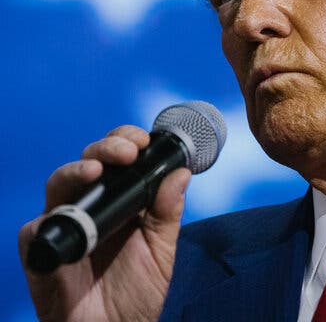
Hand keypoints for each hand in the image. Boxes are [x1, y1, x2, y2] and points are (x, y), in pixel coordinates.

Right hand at [18, 125, 190, 321]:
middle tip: (128, 150)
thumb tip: (182, 173)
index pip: (118, 156)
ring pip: (60, 182)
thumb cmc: (137, 291)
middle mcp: (91, 204)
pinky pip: (37, 227)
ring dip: (77, 169)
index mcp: (120, 198)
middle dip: (107, 146)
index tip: (143, 140)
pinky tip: (68, 214)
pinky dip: (51, 216)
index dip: (126, 140)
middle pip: (90, 160)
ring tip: (96, 170)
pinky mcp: (44, 249)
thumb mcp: (161, 247)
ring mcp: (67, 224)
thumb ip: (169, 211)